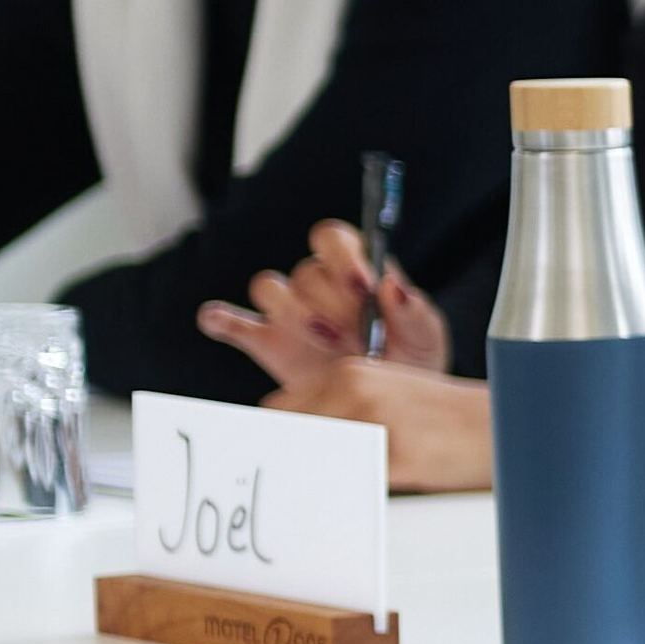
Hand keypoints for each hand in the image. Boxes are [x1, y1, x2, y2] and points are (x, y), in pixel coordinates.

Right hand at [195, 235, 491, 493]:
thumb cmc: (411, 358)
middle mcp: (316, 285)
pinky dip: (221, 318)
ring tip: (328, 344)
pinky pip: (230, 321)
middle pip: (305, 272)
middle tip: (356, 335)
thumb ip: (413, 309)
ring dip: (294, 313)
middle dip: (332, 302)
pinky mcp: (264, 341)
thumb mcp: (425, 333)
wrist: (391, 405)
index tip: (363, 285)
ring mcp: (287, 312)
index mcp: (354, 269)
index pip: (332, 238)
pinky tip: (220, 321)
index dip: (344, 256)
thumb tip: (392, 284)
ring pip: (269, 288)